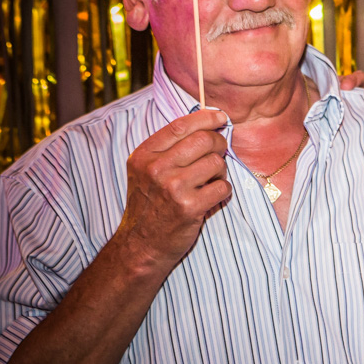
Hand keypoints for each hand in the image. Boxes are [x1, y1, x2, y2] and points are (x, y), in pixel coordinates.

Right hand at [117, 108, 231, 272]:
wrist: (141, 245)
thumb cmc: (150, 204)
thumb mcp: (146, 170)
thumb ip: (169, 148)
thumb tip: (207, 123)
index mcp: (144, 155)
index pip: (181, 125)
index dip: (206, 117)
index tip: (221, 117)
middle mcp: (156, 168)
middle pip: (204, 140)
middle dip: (219, 144)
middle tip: (219, 153)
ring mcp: (173, 188)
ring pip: (216, 163)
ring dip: (219, 171)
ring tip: (209, 181)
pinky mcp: (190, 207)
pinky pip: (223, 187)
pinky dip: (222, 191)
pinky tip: (210, 198)